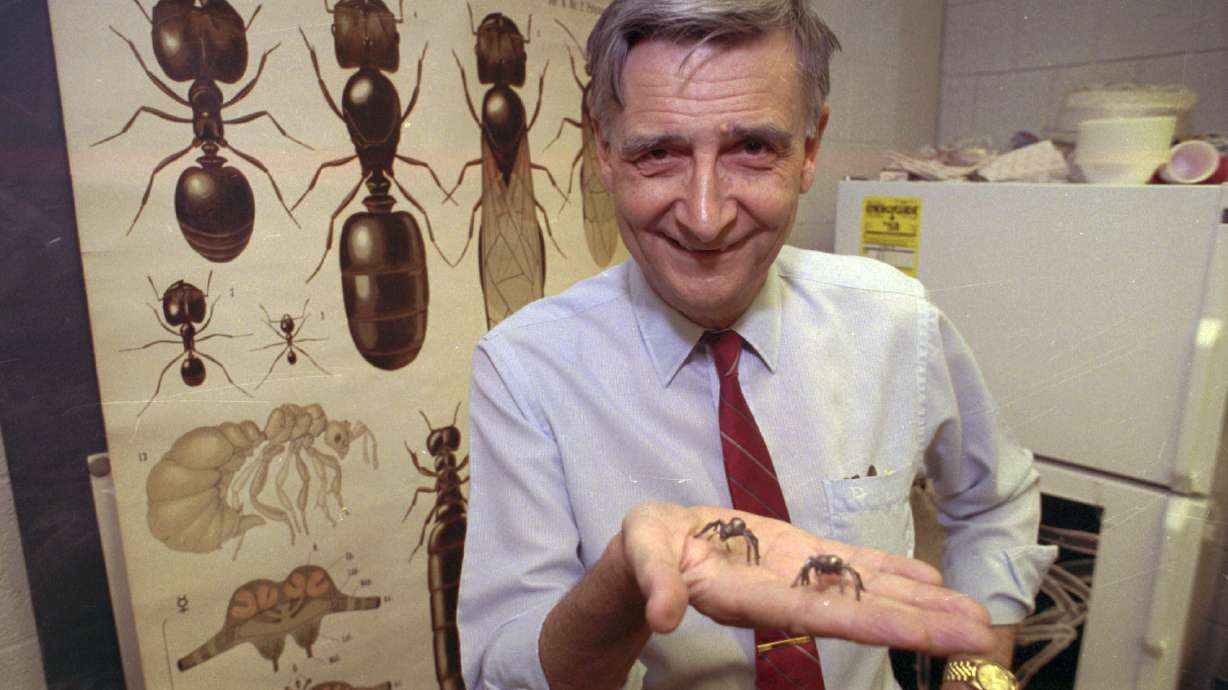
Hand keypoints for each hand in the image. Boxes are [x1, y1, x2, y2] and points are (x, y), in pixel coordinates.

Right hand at [622, 502, 994, 656]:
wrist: (643, 550)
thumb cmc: (638, 554)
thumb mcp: (637, 559)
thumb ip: (652, 582)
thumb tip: (662, 614)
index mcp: (745, 595)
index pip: (816, 612)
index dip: (872, 620)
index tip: (924, 634)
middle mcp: (780, 592)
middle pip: (855, 609)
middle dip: (916, 621)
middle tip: (978, 631)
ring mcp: (792, 574)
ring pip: (860, 589)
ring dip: (917, 602)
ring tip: (971, 613)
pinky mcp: (793, 555)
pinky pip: (846, 565)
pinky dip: (888, 571)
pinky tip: (929, 580)